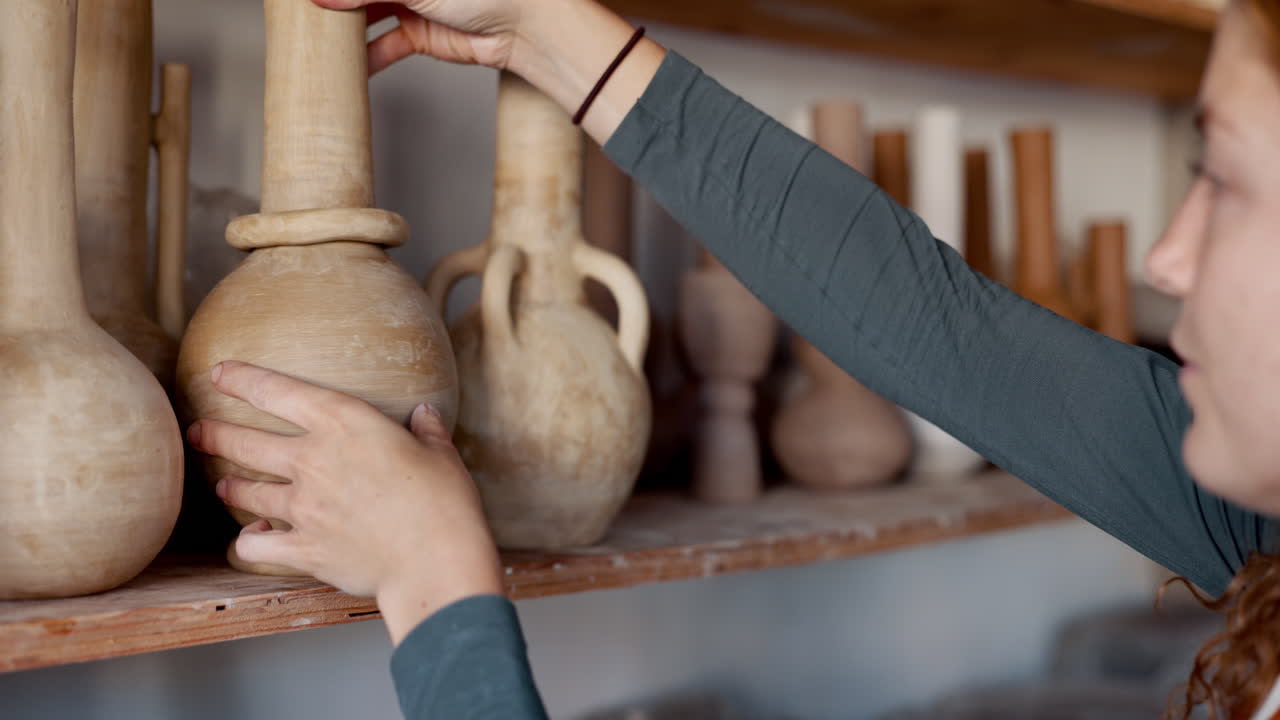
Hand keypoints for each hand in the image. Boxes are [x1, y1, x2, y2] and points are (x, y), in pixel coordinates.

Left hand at [187, 361, 503, 644]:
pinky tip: (253, 538)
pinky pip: (255, 545)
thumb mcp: (441, 454)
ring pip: (244, 491)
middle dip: (214, 434)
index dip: (242, 378)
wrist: (434, 560)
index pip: (276, 391)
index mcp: (344, 424)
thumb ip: (426, 430)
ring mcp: (302, 507)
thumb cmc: (443, 502)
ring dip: (230, 485)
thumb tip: (425, 414)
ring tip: (224, 484)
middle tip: (199, 431)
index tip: (220, 372)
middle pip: (244, 442)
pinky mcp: (302, 548)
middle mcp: (313, 460)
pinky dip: (249, 542)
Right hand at [312, 0, 526, 71]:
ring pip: (366, 15)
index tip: (304, 2)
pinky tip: (346, 68)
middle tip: (302, 15)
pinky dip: (366, 58)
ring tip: (315, 41)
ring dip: (343, 30)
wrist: (525, 27)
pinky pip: (384, 46)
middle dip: (333, 3)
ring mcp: (412, 3)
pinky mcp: (420, 36)